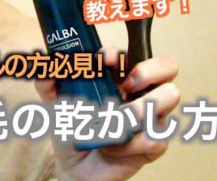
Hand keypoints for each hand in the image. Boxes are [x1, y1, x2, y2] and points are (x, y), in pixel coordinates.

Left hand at [35, 47, 179, 180]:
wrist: (73, 165)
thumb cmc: (72, 127)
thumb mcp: (54, 101)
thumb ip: (48, 82)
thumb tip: (48, 66)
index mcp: (120, 76)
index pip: (136, 51)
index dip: (122, 54)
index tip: (103, 61)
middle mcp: (141, 92)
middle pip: (168, 66)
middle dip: (148, 70)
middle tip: (126, 86)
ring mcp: (151, 117)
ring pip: (169, 98)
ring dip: (138, 109)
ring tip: (114, 120)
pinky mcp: (153, 144)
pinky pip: (155, 138)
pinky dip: (129, 144)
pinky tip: (111, 147)